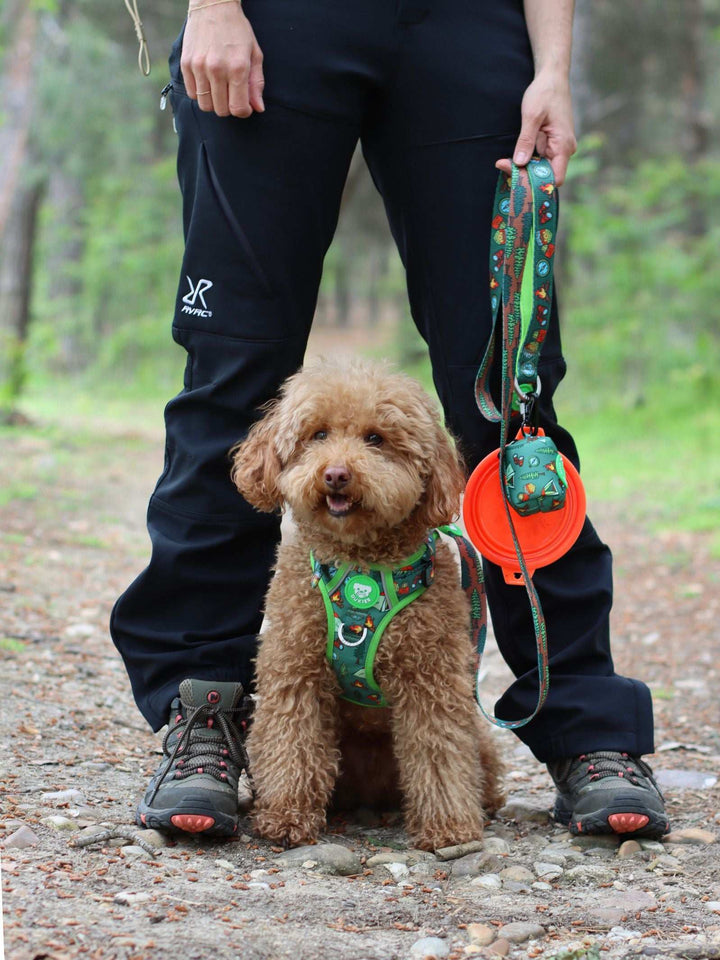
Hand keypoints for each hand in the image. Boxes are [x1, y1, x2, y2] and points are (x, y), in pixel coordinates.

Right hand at [181, 1, 264, 117]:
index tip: (244, 105)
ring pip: (205, 105)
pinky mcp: (186, 63)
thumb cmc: (237, 30)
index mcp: (237, 68)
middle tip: (232, 95)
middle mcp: (217, 69)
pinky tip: (207, 82)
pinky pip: (191, 93)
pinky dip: (200, 93)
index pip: (238, 108)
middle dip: (229, 107)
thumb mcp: (254, 54)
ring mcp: (199, 67)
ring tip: (219, 89)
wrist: (213, 5)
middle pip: (221, 110)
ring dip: (214, 102)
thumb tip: (258, 108)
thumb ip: (257, 83)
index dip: (243, 111)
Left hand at [496, 72, 576, 185]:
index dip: (536, 182)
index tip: (516, 176)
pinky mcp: (552, 144)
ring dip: (524, 167)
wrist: (552, 77)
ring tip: (504, 161)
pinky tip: (513, 156)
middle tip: (502, 165)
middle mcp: (564, 150)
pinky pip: (540, 158)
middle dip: (525, 175)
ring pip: (541, 168)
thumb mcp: (532, 116)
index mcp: (563, 145)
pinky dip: (527, 160)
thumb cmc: (545, 92)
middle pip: (546, 175)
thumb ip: (526, 140)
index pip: (555, 178)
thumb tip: (519, 163)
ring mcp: (559, 147)